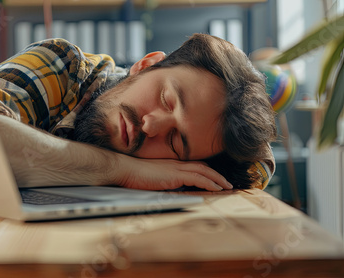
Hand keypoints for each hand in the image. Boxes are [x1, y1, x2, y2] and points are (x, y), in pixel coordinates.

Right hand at [112, 154, 232, 190]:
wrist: (125, 169)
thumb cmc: (134, 175)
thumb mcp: (152, 178)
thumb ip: (163, 182)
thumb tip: (170, 190)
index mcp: (171, 164)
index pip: (194, 166)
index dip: (207, 172)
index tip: (215, 178)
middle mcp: (176, 164)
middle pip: (203, 167)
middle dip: (217, 175)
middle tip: (227, 183)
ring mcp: (176, 168)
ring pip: (204, 171)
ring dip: (218, 179)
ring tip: (227, 186)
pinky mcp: (174, 175)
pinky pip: (197, 178)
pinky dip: (209, 183)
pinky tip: (217, 188)